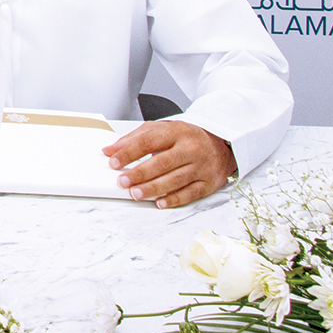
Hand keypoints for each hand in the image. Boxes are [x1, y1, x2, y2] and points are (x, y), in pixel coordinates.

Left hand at [102, 120, 236, 208]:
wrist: (221, 144)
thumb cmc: (185, 137)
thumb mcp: (161, 130)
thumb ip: (135, 138)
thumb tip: (110, 150)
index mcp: (176, 132)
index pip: (148, 142)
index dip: (129, 152)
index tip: (114, 161)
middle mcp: (190, 149)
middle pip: (162, 162)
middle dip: (140, 173)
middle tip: (122, 181)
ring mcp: (201, 167)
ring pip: (175, 179)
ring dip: (153, 188)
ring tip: (135, 193)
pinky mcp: (209, 183)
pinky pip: (190, 193)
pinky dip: (174, 199)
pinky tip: (159, 202)